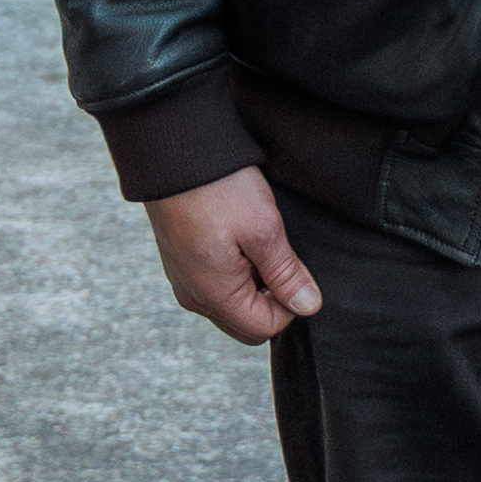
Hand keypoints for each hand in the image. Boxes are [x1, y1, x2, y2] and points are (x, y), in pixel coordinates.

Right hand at [146, 168, 322, 342]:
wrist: (172, 153)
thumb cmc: (216, 189)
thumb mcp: (264, 229)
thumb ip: (287, 274)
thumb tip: (308, 306)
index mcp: (215, 296)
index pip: (266, 328)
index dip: (288, 301)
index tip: (288, 266)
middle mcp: (194, 297)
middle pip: (247, 322)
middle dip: (269, 297)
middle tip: (271, 254)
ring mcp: (184, 281)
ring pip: (231, 303)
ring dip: (251, 282)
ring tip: (251, 240)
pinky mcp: (180, 264)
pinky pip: (214, 284)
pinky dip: (232, 270)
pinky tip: (233, 235)